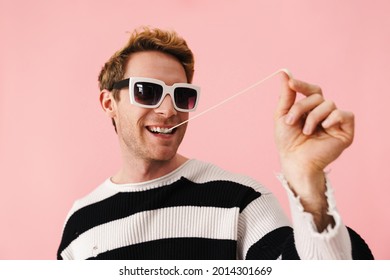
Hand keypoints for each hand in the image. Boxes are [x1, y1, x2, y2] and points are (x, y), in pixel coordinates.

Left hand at [274, 73, 353, 229]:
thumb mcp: (282, 116)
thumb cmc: (287, 142)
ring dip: (313, 117)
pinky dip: (333, 118)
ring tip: (306, 132)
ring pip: (328, 104)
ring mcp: (335, 122)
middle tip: (291, 122)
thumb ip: (286, 96)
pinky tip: (324, 128)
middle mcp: (324, 113)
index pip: (311, 90)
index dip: (302, 85)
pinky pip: (344, 114)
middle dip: (301, 107)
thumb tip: (284, 73)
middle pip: (317, 96)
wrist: (294, 161)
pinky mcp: (345, 131)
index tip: (291, 82)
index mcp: (311, 109)